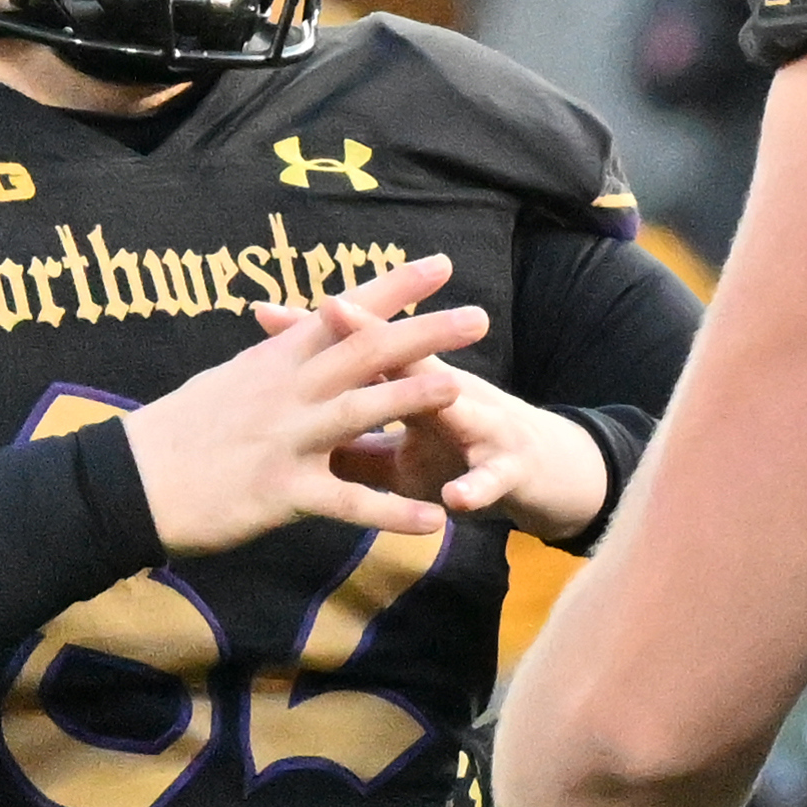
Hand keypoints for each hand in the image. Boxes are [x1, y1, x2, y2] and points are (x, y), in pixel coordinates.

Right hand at [123, 253, 487, 555]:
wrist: (126, 482)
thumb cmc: (174, 433)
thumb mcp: (225, 382)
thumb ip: (271, 363)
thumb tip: (292, 336)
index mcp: (273, 360)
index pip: (343, 313)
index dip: (393, 287)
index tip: (441, 265)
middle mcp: (284, 391)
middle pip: (364, 353)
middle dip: (424, 332)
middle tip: (479, 316)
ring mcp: (284, 440)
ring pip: (359, 413)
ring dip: (412, 400)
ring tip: (463, 391)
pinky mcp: (279, 492)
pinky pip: (345, 504)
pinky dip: (391, 514)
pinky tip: (433, 522)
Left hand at [251, 290, 606, 541]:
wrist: (544, 474)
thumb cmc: (461, 452)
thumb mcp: (401, 448)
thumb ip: (353, 443)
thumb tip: (291, 439)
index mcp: (416, 384)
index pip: (361, 350)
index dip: (316, 333)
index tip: (262, 312)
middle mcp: (449, 391)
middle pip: (405, 355)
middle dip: (367, 332)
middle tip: (328, 305)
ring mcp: (483, 426)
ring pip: (457, 406)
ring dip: (430, 396)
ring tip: (397, 395)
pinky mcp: (511, 468)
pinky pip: (491, 479)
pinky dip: (474, 488)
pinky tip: (455, 502)